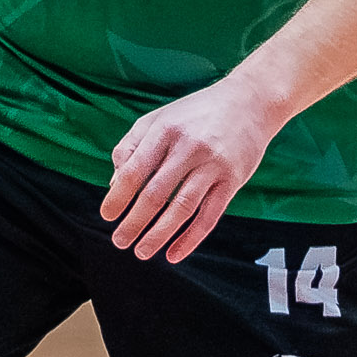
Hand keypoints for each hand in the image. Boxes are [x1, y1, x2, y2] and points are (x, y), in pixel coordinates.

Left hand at [102, 75, 288, 262]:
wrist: (249, 102)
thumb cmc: (196, 113)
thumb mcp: (159, 118)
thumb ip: (132, 147)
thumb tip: (115, 185)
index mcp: (166, 130)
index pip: (135, 170)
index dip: (118, 196)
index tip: (107, 215)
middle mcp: (190, 147)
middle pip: (156, 193)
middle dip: (134, 222)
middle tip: (120, 240)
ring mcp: (214, 164)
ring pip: (182, 208)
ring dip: (159, 235)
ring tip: (142, 252)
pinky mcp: (232, 180)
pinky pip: (209, 216)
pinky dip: (191, 239)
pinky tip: (174, 254)